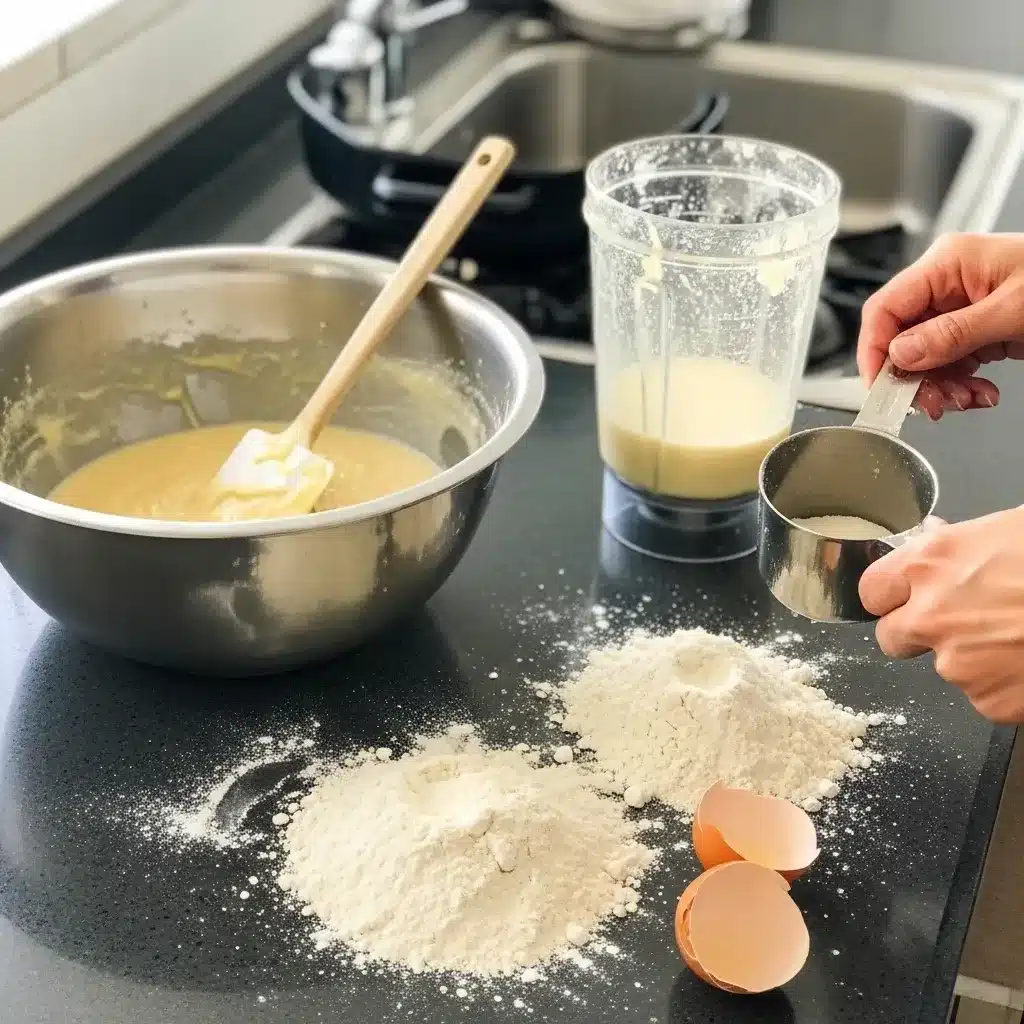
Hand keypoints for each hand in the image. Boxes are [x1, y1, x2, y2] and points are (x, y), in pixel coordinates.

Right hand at [857, 232, 1023, 419]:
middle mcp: (948, 285)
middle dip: (916, 377)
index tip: (881, 387)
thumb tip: (901, 354)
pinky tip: (981, 393)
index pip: (885, 309)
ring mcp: (962, 308)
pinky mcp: (978, 329)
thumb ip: (952, 334)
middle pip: (902, 339)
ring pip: (925, 358)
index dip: (874, 351)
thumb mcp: (1013, 311)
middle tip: (933, 404)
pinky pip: (951, 363)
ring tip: (968, 400)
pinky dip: (961, 385)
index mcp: (947, 264)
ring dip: (941, 387)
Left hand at [859, 508, 1023, 722]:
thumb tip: (934, 539)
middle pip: (891, 638)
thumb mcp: (1003, 532)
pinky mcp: (989, 701)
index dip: (889, 595)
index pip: (871, 589)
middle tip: (957, 623)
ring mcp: (957, 663)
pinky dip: (1003, 684)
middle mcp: (931, 615)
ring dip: (969, 657)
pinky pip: (983, 695)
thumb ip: (956, 545)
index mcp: (930, 565)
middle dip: (916, 633)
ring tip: (1016, 634)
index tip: (901, 597)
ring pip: (944, 667)